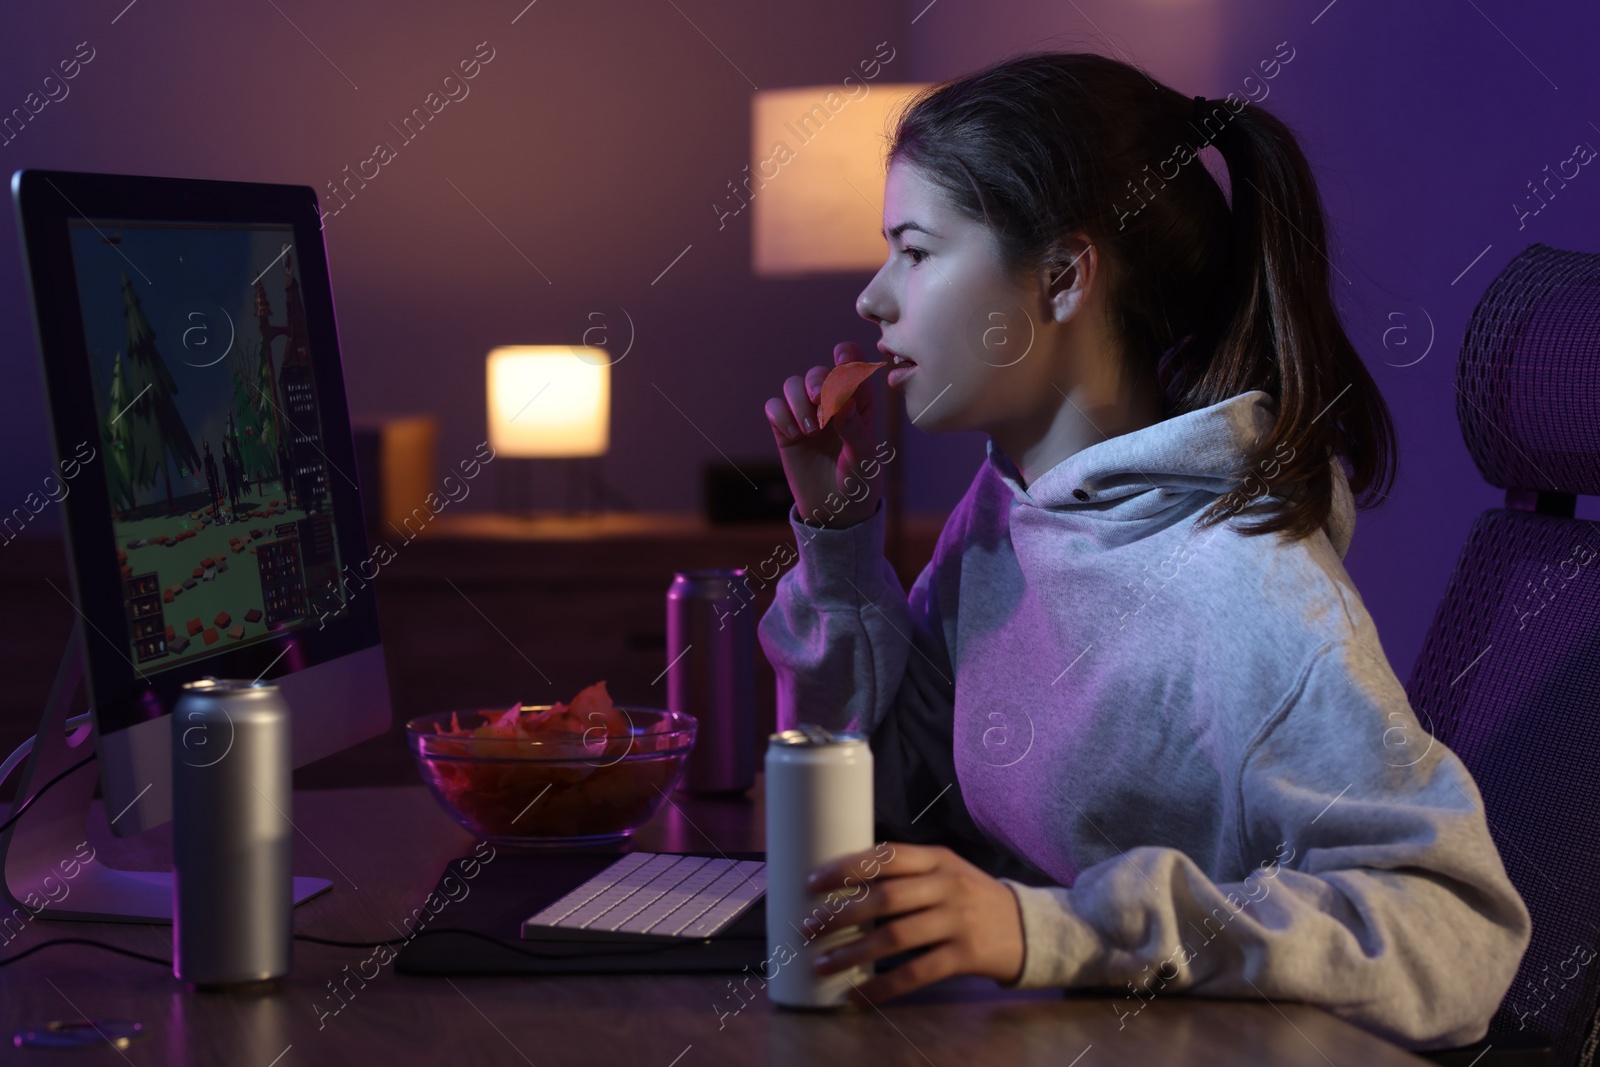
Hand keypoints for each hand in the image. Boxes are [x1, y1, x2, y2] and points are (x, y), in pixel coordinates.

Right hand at [762, 341, 881, 529]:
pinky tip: (793, 435)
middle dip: (817, 381)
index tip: (840, 358)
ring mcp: (806, 416)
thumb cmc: (859, 483)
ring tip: (810, 431)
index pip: (851, 365)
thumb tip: (842, 400)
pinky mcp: (785, 430)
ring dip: (798, 402)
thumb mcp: (864, 459)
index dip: (845, 355)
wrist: (836, 513)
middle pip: (818, 373)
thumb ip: (854, 429)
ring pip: (793, 385)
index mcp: (859, 403)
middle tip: (819, 400)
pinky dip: (780, 415)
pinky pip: (773, 407)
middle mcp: (831, 404)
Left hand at [806, 842, 1025, 1003]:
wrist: (1029, 928)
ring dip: (852, 953)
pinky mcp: (965, 955)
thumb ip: (909, 874)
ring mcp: (958, 920)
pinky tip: (857, 995)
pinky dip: (881, 987)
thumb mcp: (948, 873)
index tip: (814, 881)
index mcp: (939, 858)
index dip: (847, 868)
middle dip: (840, 913)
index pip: (887, 856)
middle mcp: (948, 885)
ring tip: (822, 963)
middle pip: (885, 897)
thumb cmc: (972, 899)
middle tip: (808, 926)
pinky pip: (915, 973)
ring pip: (895, 936)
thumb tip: (846, 887)